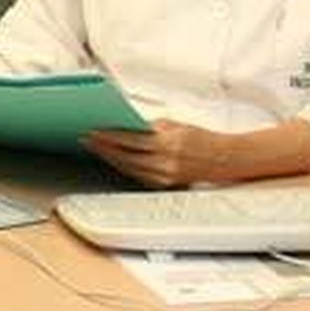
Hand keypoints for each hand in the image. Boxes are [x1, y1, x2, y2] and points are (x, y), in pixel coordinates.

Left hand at [84, 117, 309, 186]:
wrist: (224, 159)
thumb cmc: (199, 138)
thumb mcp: (176, 125)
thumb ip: (151, 128)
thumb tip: (126, 127)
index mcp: (168, 144)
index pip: (131, 140)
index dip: (109, 137)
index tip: (92, 131)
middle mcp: (165, 163)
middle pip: (125, 156)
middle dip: (103, 148)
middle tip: (85, 139)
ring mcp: (163, 177)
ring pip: (128, 168)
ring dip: (109, 158)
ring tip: (94, 148)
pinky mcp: (163, 185)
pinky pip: (137, 175)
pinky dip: (123, 166)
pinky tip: (112, 159)